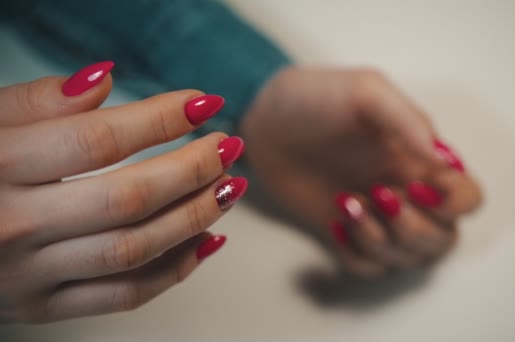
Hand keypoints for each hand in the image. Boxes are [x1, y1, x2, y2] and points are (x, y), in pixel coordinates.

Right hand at [0, 62, 246, 322]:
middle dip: (192, 169)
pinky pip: (123, 296)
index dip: (161, 119)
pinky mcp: (41, 307)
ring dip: (195, 217)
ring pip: (134, 250)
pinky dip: (174, 271)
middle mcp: (13, 226)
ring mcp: (29, 275)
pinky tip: (208, 240)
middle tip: (228, 146)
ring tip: (229, 187)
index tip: (203, 102)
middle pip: (127, 199)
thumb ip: (34, 101)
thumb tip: (104, 78)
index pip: (97, 140)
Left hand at [241, 67, 481, 276]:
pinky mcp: (346, 233)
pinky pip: (369, 267)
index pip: (467, 198)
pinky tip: (336, 223)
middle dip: (413, 228)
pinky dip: (358, 254)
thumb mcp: (365, 92)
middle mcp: (405, 192)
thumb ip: (408, 121)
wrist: (264, 122)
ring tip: (347, 202)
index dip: (452, 204)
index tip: (412, 185)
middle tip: (376, 195)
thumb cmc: (314, 99)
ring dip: (381, 241)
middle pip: (444, 239)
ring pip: (409, 259)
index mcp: (418, 159)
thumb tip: (442, 161)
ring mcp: (375, 217)